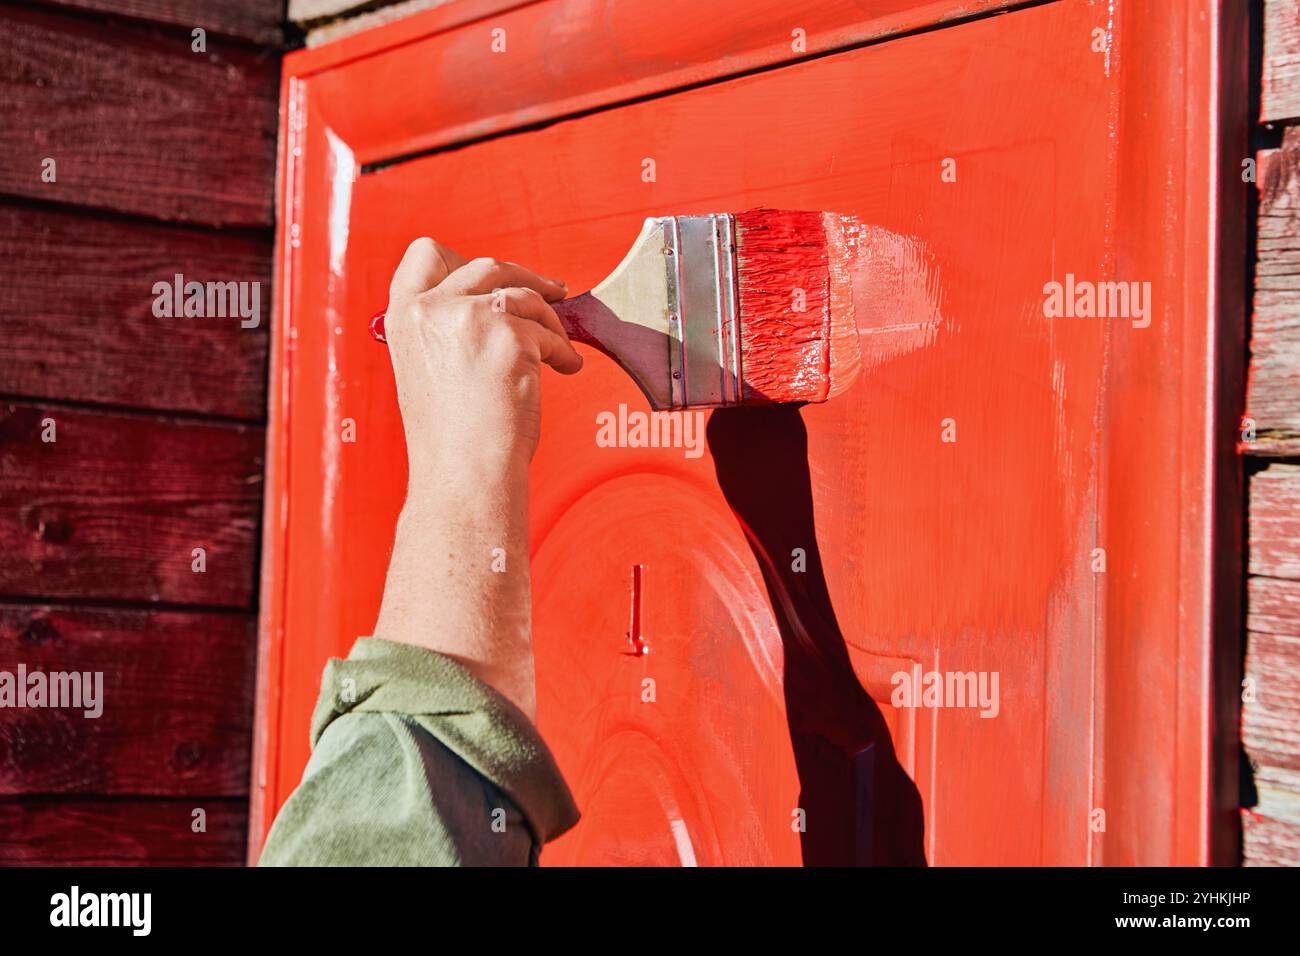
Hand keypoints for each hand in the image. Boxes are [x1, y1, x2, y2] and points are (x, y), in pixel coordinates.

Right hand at [382, 238, 580, 487]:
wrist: (464, 476)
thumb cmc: (452, 438)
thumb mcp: (428, 367)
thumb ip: (446, 328)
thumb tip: (497, 300)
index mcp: (403, 317)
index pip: (425, 254)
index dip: (462, 258)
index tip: (492, 276)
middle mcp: (429, 308)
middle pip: (486, 265)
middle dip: (525, 276)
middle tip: (554, 291)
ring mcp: (468, 317)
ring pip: (525, 295)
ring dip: (550, 321)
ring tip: (558, 352)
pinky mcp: (508, 335)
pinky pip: (548, 331)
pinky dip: (562, 351)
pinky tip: (565, 369)